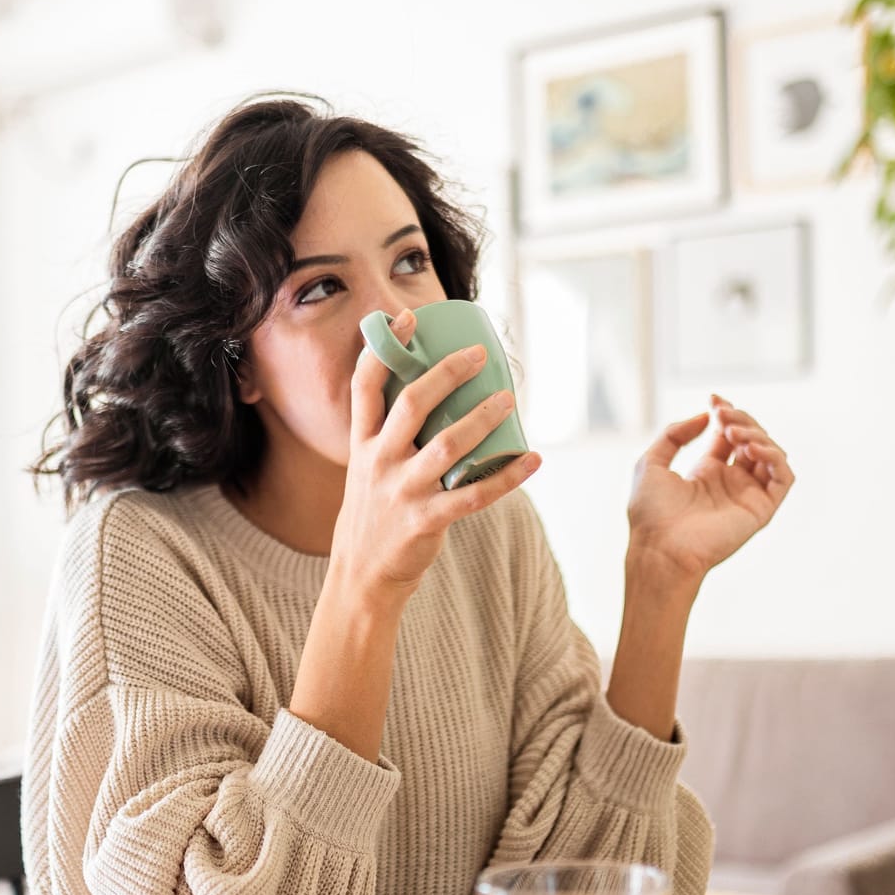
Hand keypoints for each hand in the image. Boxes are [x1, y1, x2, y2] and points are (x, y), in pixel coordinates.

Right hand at [331, 308, 542, 604]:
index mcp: (363, 444)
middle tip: (479, 355)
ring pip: (446, 446)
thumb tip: (435, 391)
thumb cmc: (374, 512)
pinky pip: (473, 496)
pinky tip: (532, 459)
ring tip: (509, 399)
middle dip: (446, 374)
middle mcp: (379, 462)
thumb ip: (392, 435)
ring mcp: (402, 492)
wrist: (362, 574)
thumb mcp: (367, 468)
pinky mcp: (425, 522)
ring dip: (482, 418)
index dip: (385, 350)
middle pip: (411, 405)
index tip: (407, 319)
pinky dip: (507, 477)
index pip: (365, 387)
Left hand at [626, 394, 792, 582]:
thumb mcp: (651, 462)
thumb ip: (675, 434)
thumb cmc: (650, 513)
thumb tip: (704, 416)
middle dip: (740, 420)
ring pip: (771, 455)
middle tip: (722, 414)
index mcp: (706, 473)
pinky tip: (750, 448)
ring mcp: (747, 495)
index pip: (728, 435)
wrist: (659, 548)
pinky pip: (783, 478)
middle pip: (751, 439)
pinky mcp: (761, 510)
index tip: (715, 399)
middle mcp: (730, 483)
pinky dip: (774, 457)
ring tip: (733, 431)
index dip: (726, 413)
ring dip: (757, 434)